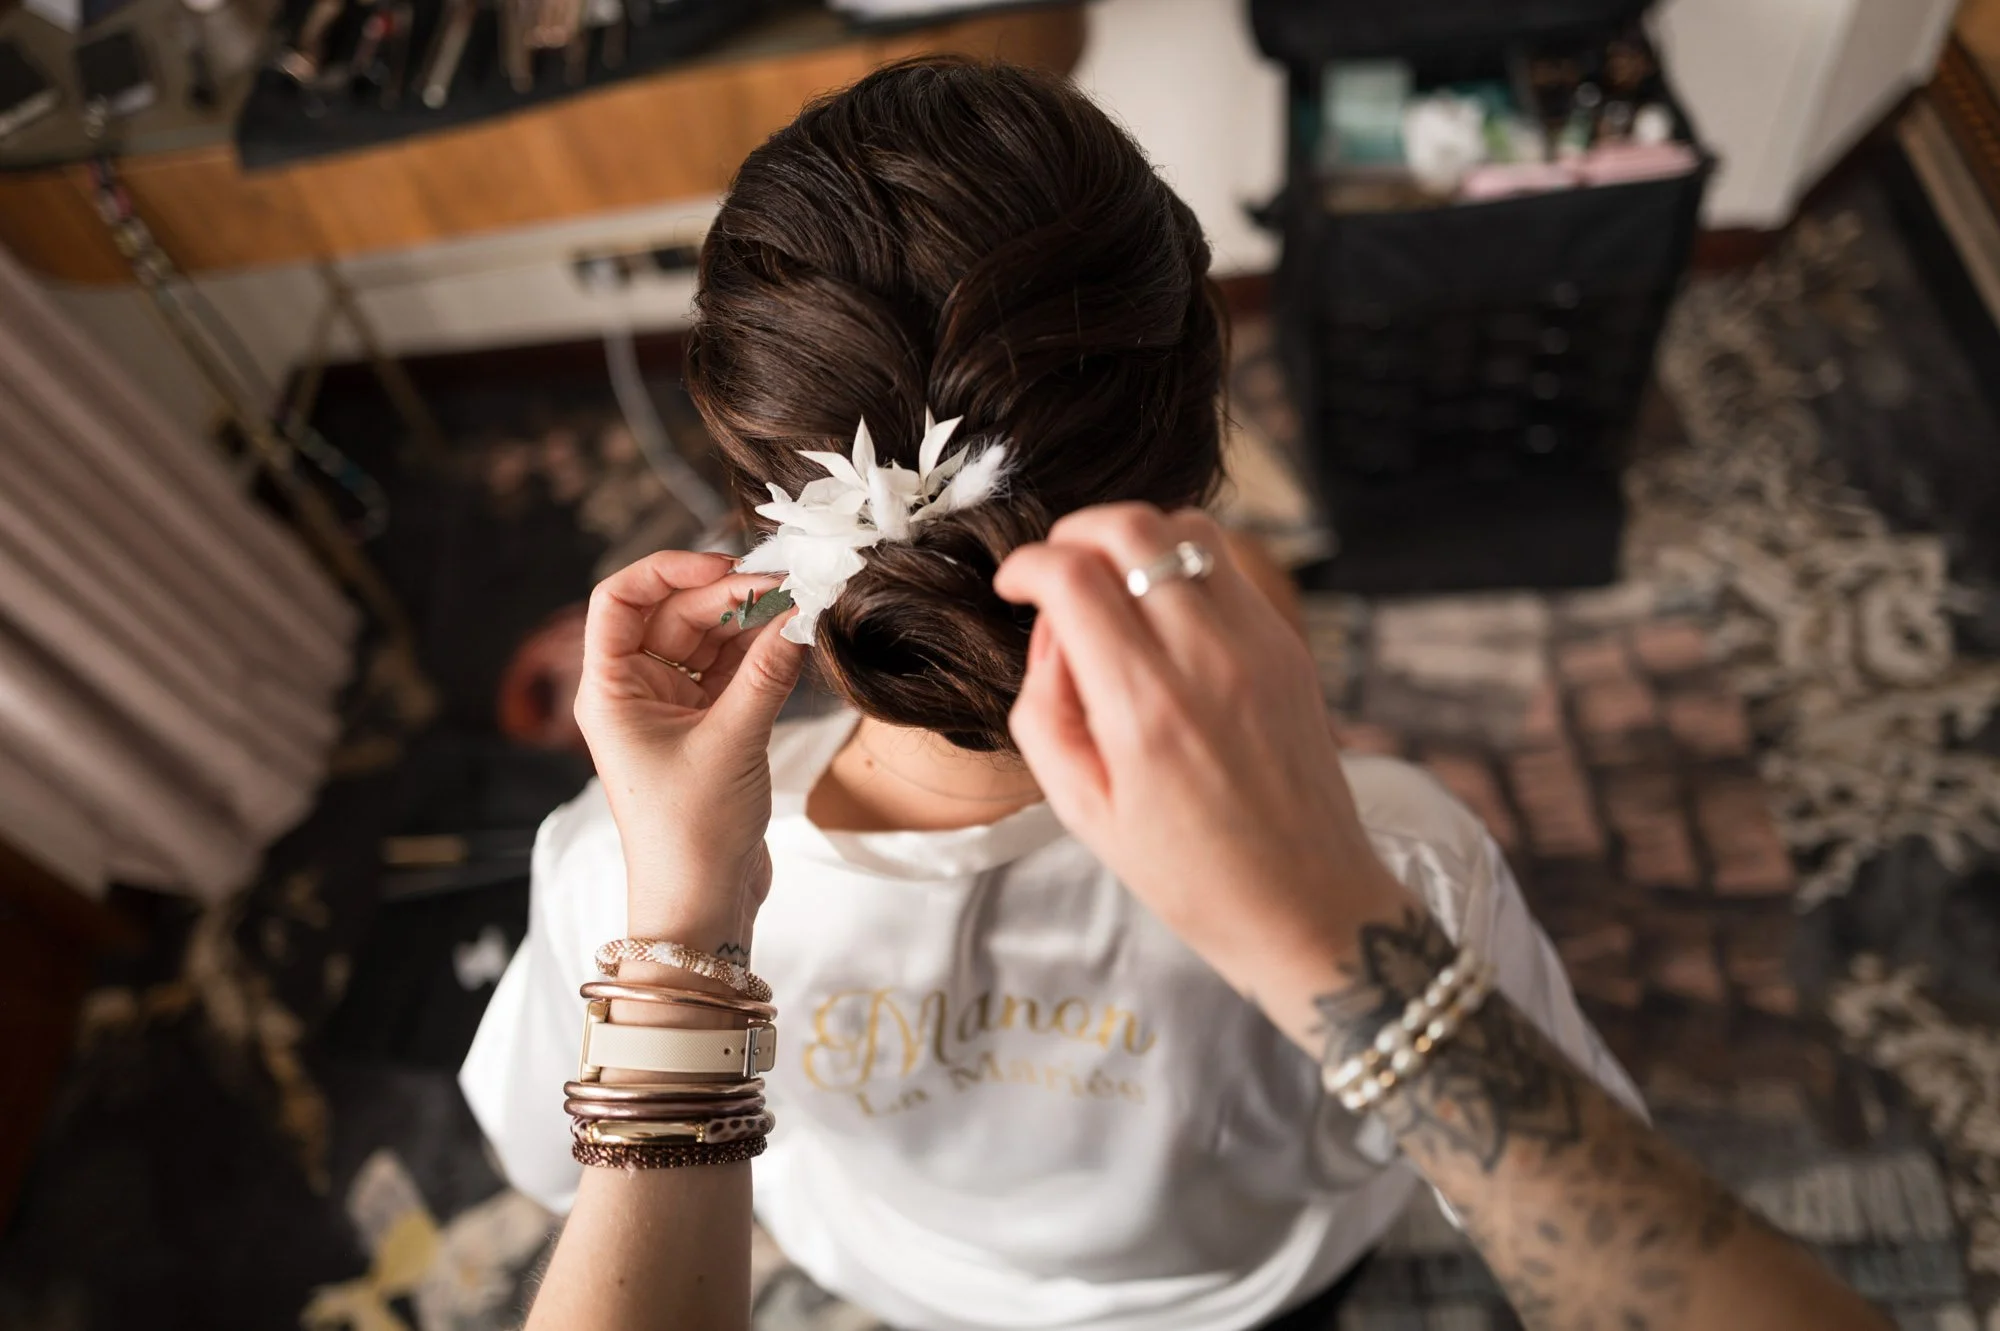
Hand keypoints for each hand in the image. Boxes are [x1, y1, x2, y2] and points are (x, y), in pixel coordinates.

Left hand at [575, 551, 805, 949]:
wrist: (703, 904)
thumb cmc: (690, 834)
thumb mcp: (732, 743)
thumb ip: (768, 672)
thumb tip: (802, 611)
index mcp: (610, 690)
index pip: (619, 600)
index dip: (666, 570)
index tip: (723, 565)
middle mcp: (636, 692)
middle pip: (675, 614)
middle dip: (729, 596)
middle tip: (786, 587)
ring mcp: (672, 709)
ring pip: (709, 640)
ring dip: (751, 622)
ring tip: (799, 606)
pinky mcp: (709, 727)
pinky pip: (733, 670)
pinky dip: (762, 653)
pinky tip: (795, 638)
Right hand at [994, 505, 1411, 1044]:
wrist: (1307, 903)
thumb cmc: (1189, 873)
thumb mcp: (1080, 809)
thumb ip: (1043, 709)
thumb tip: (1049, 632)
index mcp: (1146, 710)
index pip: (1074, 577)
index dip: (1026, 565)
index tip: (1013, 586)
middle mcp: (1208, 661)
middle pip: (1132, 527)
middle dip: (1075, 531)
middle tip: (1055, 571)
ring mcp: (1260, 646)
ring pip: (1187, 527)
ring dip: (1133, 538)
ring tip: (1110, 585)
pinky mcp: (1290, 645)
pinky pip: (1229, 565)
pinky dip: (1181, 564)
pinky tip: (1161, 612)